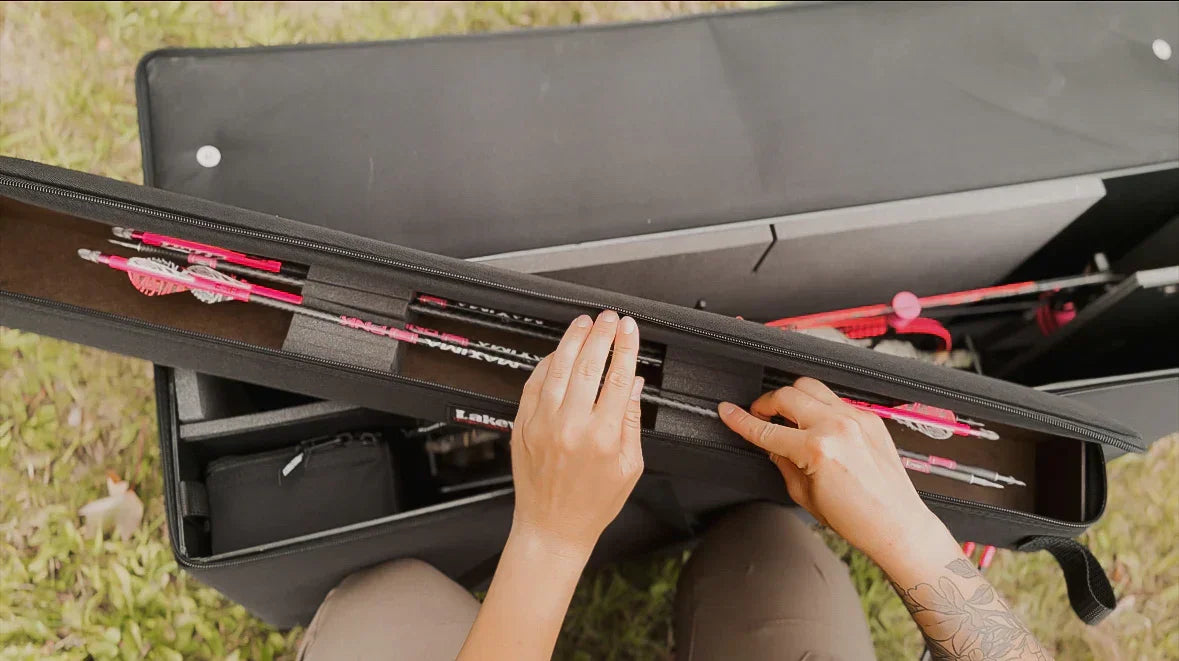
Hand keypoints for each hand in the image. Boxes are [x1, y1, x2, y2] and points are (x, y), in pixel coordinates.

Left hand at [509, 310, 644, 557]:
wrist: (552, 527)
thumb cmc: (592, 504)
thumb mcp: (629, 467)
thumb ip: (631, 421)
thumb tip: (633, 384)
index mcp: (603, 437)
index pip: (618, 377)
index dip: (625, 347)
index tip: (629, 329)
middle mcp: (571, 427)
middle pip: (589, 365)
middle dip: (601, 335)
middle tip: (609, 318)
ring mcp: (543, 424)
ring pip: (559, 368)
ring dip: (573, 340)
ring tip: (584, 323)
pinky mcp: (523, 426)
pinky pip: (534, 384)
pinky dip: (547, 363)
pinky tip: (559, 351)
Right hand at [718, 377, 953, 573]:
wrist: (897, 524)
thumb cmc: (856, 519)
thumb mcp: (804, 495)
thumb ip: (783, 462)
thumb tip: (771, 444)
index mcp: (816, 449)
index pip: (767, 429)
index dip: (741, 420)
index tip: (728, 411)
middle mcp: (837, 427)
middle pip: (786, 394)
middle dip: (765, 403)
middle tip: (759, 416)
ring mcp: (856, 418)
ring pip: (811, 386)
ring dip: (792, 397)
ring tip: (787, 416)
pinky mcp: (870, 418)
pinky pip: (835, 399)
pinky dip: (819, 406)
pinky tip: (816, 424)